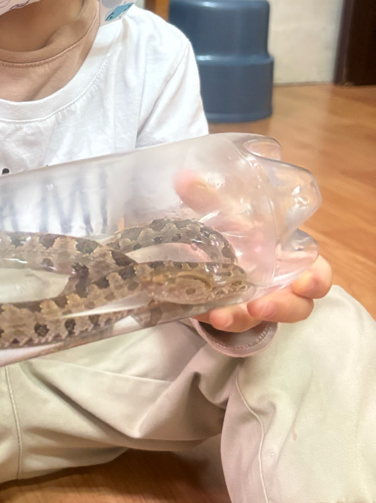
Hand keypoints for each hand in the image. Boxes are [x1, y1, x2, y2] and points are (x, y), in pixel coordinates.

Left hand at [174, 168, 332, 332]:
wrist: (218, 254)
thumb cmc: (241, 232)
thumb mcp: (229, 214)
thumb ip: (211, 198)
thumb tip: (185, 179)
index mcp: (293, 261)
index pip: (318, 275)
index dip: (316, 281)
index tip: (305, 283)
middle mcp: (281, 288)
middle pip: (295, 307)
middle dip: (280, 308)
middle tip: (259, 307)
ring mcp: (258, 306)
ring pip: (259, 321)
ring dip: (240, 319)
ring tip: (220, 316)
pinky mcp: (233, 316)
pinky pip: (227, 323)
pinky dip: (212, 317)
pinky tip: (197, 311)